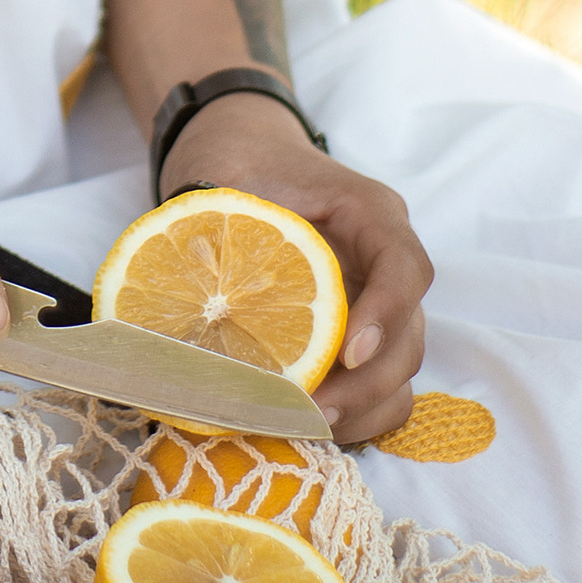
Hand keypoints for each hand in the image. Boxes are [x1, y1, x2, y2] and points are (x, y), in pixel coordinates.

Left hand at [156, 94, 428, 450]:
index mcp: (368, 212)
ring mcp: (378, 301)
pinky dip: (355, 414)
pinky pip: (381, 386)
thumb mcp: (224, 183)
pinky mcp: (361, 334)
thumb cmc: (238, 166)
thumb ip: (210, 232)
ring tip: (303, 426)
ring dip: (362, 410)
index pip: (405, 267)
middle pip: (410, 335)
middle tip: (306, 412)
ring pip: (402, 371)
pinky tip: (306, 424)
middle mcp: (384, 260)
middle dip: (364, 387)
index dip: (385, 315)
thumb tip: (172, 299)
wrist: (244, 156)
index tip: (346, 353)